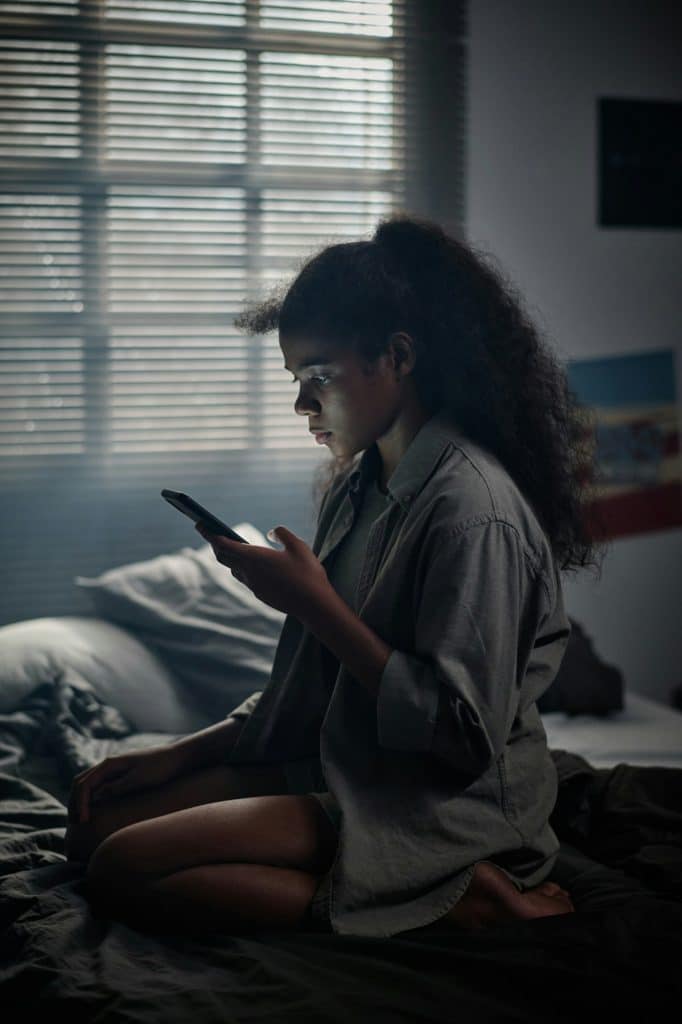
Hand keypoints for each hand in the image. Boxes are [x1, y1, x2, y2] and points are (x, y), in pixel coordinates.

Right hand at [67, 744, 185, 824]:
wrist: (177, 758)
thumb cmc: (161, 767)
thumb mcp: (139, 779)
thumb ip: (118, 787)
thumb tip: (97, 797)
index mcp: (109, 764)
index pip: (84, 784)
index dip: (80, 804)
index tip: (84, 822)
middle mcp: (108, 765)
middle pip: (80, 783)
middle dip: (74, 803)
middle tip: (76, 825)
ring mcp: (113, 770)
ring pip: (87, 785)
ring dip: (80, 801)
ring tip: (81, 821)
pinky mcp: (120, 776)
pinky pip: (99, 787)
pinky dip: (90, 799)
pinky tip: (94, 812)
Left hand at [195, 522, 331, 621]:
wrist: (314, 604)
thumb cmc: (307, 573)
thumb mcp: (298, 545)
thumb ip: (282, 534)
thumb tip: (270, 532)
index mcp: (255, 557)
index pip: (224, 544)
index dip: (210, 534)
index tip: (200, 524)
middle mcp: (249, 572)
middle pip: (223, 557)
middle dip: (215, 544)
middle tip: (211, 533)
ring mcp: (253, 586)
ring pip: (234, 569)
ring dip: (229, 558)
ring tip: (232, 547)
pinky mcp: (260, 594)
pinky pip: (246, 578)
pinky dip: (242, 568)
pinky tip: (252, 565)